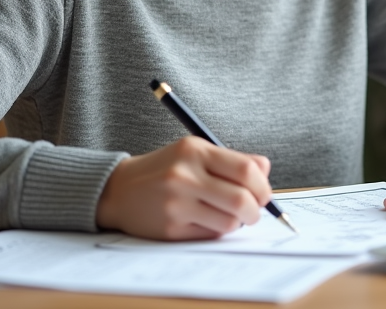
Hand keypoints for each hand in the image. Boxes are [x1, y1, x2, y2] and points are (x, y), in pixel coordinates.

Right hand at [95, 136, 273, 239]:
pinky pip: (211, 234)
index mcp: (194, 151)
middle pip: (241, 199)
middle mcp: (184, 175)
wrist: (119, 190)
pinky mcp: (171, 229)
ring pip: (229, 222)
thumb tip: (265, 169)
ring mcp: (177, 204)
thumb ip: (231, 159)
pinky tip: (208, 220)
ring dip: (237, 222)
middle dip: (256, 210)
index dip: (262, 186)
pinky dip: (217, 230)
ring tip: (229, 215)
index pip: (246, 170)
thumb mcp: (194, 152)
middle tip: (254, 211)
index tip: (263, 193)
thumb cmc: (165, 169)